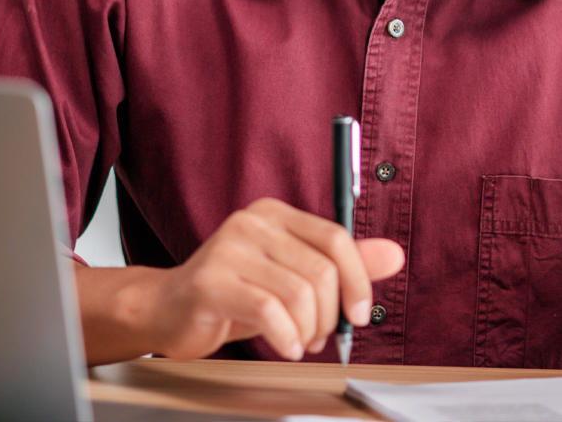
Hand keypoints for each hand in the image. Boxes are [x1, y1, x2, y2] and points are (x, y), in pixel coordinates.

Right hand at [146, 197, 404, 360]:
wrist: (167, 310)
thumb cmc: (234, 294)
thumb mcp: (293, 277)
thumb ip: (343, 265)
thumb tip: (394, 254)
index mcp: (276, 214)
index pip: (336, 238)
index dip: (358, 280)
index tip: (360, 314)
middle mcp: (253, 223)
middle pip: (321, 270)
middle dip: (331, 314)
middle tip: (321, 336)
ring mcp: (229, 248)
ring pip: (298, 293)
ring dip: (309, 329)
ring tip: (301, 342)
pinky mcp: (211, 280)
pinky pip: (268, 310)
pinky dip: (286, 336)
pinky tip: (286, 346)